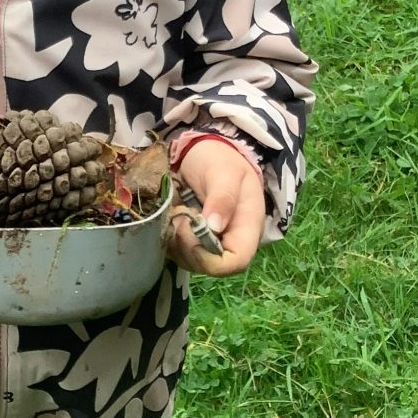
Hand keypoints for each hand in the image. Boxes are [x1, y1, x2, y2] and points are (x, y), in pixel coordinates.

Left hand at [166, 139, 264, 276]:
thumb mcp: (224, 172)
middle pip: (211, 267)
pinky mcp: (195, 239)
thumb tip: (215, 227)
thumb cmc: (219, 158)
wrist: (205, 150)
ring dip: (176, 244)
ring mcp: (212, 242)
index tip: (191, 231)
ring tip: (176, 214)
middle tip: (179, 218)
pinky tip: (171, 218)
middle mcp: (231, 240)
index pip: (235, 262)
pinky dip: (170, 240)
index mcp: (247, 227)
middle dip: (188, 248)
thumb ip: (222, 197)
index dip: (210, 257)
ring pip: (192, 263)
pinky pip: (180, 253)